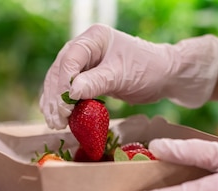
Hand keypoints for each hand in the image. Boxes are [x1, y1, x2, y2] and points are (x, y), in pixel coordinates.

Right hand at [39, 24, 217, 128]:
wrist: (162, 76)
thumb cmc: (146, 69)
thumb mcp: (122, 76)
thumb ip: (97, 82)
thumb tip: (71, 93)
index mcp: (93, 38)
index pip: (69, 61)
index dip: (63, 85)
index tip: (65, 108)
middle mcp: (84, 48)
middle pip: (59, 72)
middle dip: (56, 98)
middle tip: (57, 121)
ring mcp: (83, 63)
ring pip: (59, 83)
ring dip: (55, 104)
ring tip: (55, 124)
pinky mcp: (85, 78)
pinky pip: (67, 91)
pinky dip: (63, 105)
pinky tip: (60, 119)